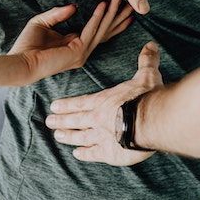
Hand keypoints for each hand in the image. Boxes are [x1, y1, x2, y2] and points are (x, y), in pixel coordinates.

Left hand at [11, 0, 132, 83]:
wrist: (20, 62)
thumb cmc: (27, 45)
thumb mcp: (42, 22)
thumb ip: (58, 14)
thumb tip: (74, 6)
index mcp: (74, 45)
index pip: (97, 31)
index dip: (109, 19)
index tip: (119, 6)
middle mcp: (81, 51)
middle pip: (105, 32)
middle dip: (118, 18)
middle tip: (131, 4)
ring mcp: (81, 53)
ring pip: (101, 30)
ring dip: (111, 14)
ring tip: (119, 0)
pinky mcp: (77, 52)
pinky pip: (90, 31)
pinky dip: (97, 17)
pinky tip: (103, 5)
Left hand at [46, 42, 163, 165]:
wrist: (151, 121)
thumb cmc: (147, 97)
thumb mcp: (147, 75)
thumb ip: (146, 61)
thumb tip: (150, 45)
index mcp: (104, 101)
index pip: (80, 103)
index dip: (67, 105)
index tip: (54, 106)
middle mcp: (97, 119)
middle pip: (75, 120)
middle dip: (61, 120)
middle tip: (49, 122)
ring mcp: (101, 137)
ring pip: (80, 137)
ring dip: (68, 136)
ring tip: (57, 137)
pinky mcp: (109, 153)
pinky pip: (93, 154)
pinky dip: (84, 154)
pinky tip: (77, 154)